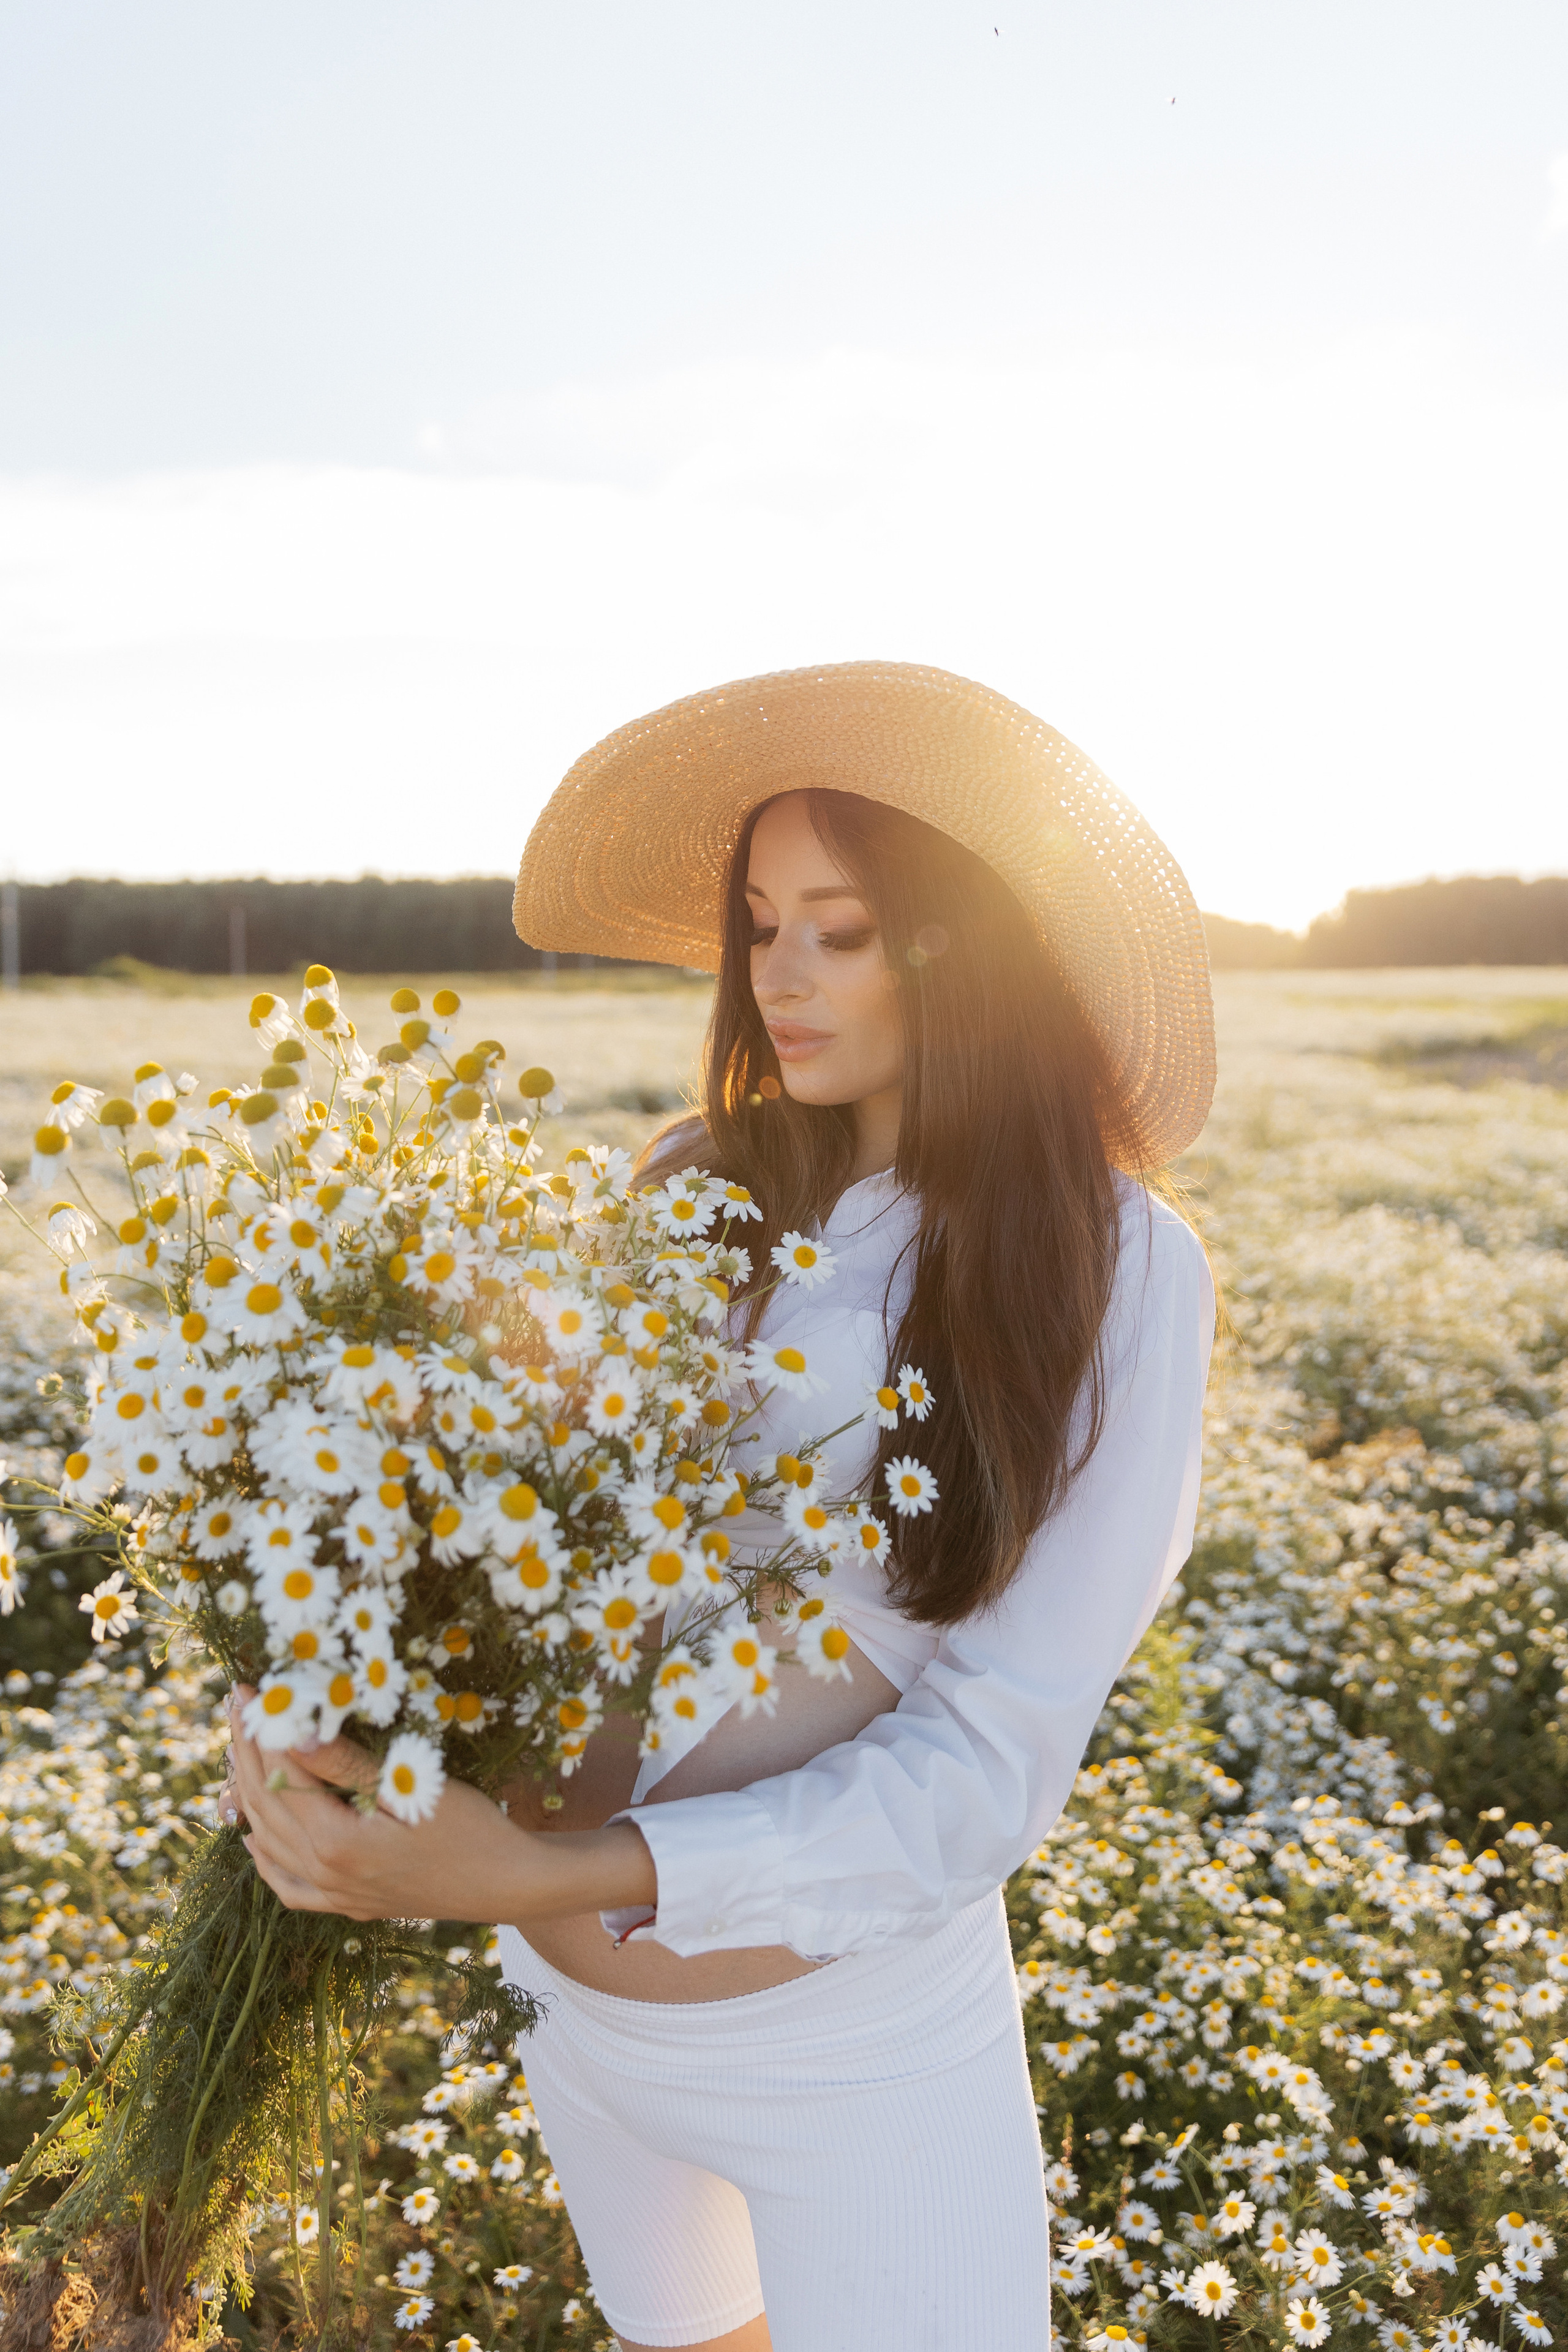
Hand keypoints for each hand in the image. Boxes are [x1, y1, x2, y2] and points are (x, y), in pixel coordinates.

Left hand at [223, 1688, 656, 1926]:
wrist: (506, 1884)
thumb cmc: (470, 1827)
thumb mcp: (412, 1784)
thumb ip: (347, 1762)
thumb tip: (294, 1730)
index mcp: (337, 1843)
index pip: (280, 1775)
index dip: (261, 1728)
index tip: (249, 1688)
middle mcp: (324, 1875)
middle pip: (264, 1805)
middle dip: (245, 1750)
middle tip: (238, 1704)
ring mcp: (332, 1895)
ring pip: (267, 1840)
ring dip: (247, 1790)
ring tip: (241, 1746)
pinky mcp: (346, 1905)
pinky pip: (286, 1885)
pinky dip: (263, 1856)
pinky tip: (253, 1835)